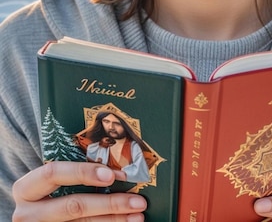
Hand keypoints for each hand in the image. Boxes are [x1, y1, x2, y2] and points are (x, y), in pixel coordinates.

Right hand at [12, 161, 146, 220]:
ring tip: (137, 214)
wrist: (31, 219)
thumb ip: (70, 172)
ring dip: (114, 219)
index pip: (53, 173)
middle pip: (73, 206)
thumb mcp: (47, 182)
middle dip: (110, 203)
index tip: (111, 174)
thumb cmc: (44, 192)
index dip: (83, 172)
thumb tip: (113, 163)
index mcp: (25, 188)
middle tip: (137, 201)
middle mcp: (27, 214)